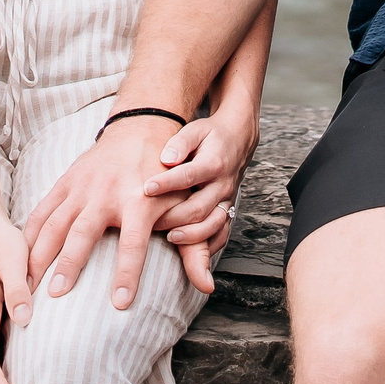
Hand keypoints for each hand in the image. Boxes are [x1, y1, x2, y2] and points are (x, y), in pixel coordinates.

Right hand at [22, 115, 179, 311]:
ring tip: (29, 285)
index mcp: (139, 201)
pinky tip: (20, 259)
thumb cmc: (166, 176)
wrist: (143, 128)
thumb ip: (195, 248)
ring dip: (39, 254)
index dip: (127, 273)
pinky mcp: (66, 182)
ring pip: (54, 222)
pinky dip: (28, 235)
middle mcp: (107, 193)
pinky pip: (42, 210)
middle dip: (68, 264)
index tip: (120, 304)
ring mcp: (82, 187)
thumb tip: (208, 285)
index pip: (134, 243)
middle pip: (83, 233)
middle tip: (56, 296)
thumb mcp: (185, 206)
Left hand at [146, 105, 259, 292]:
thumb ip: (180, 143)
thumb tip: (166, 158)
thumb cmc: (211, 136)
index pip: (188, 175)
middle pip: (200, 207)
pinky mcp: (228, 210)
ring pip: (213, 224)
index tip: (146, 189)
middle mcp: (222, 184)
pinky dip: (209, 246)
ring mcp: (227, 199)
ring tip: (171, 237)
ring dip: (192, 235)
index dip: (166, 183)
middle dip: (174, 217)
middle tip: (150, 222)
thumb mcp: (196, 130)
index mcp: (213, 162)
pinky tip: (192, 253)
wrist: (238, 139)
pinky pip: (222, 233)